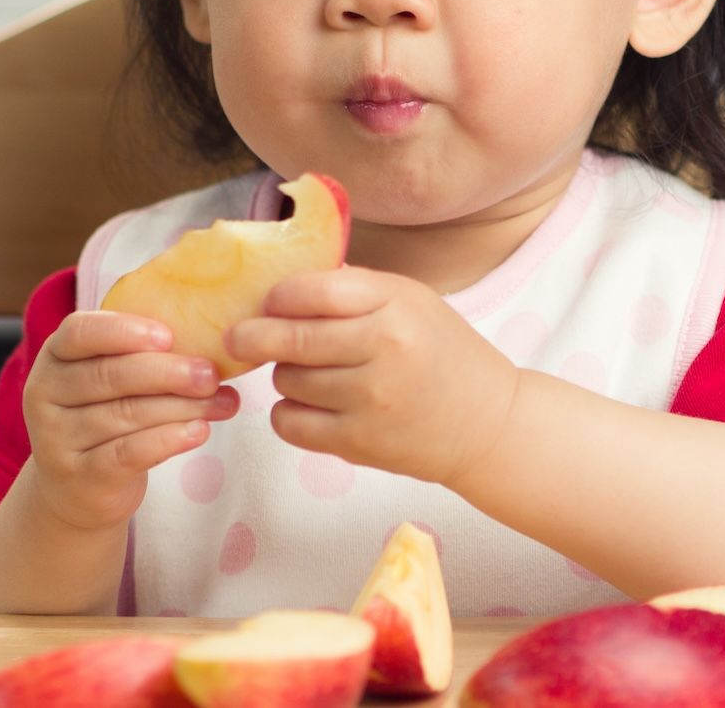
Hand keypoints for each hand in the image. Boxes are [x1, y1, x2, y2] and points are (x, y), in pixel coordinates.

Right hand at [22, 311, 241, 531]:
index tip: (169, 336)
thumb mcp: (112, 381)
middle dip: (169, 373)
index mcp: (55, 357)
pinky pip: (128, 453)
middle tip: (211, 375)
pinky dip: (168, 439)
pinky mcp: (80, 476)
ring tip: (221, 402)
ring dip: (182, 407)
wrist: (77, 489)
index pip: (79, 332)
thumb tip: (212, 343)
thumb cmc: (105, 418)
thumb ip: (143, 357)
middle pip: (110, 376)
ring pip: (126, 414)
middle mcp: (45, 394)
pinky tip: (199, 431)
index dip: (124, 331)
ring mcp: (56, 439)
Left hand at [226, 267, 521, 485]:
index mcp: (395, 304)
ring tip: (311, 373)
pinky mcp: (358, 442)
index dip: (279, 296)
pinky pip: (289, 423)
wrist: (487, 422)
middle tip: (238, 336)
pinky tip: (309, 405)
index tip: (270, 301)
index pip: (313, 290)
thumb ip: (353, 289)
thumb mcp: (410, 301)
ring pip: (287, 380)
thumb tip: (283, 281)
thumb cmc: (443, 353)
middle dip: (252, 336)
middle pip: (289, 338)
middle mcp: (383, 348)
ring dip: (286, 376)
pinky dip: (288, 413)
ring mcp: (369, 399)